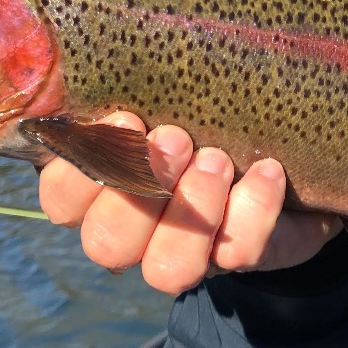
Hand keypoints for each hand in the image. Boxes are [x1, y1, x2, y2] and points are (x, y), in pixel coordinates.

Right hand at [37, 112, 339, 295]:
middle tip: (178, 138)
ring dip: (192, 211)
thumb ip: (135, 93)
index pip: (61, 200)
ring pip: (167, 269)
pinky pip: (237, 255)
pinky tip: (267, 170)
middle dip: (142, 187)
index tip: (127, 119)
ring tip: (218, 160)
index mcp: (100, 189)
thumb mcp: (166, 95)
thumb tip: (110, 78)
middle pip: (107, 243)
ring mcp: (185, 254)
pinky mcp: (237, 259)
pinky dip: (254, 208)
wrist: (286, 148)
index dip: (83, 170)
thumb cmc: (204, 110)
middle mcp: (134, 232)